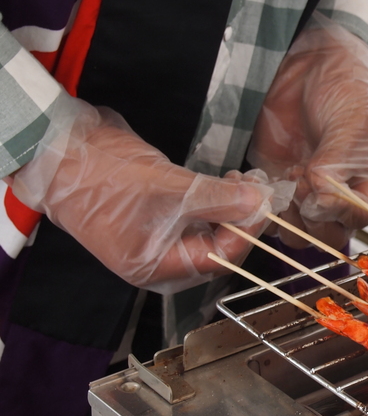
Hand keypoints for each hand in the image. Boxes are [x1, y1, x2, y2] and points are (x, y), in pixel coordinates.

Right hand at [11, 99, 292, 292]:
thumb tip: (259, 203)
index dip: (246, 231)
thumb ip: (218, 199)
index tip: (265, 203)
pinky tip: (224, 181)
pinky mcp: (150, 215)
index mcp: (155, 267)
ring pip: (205, 228)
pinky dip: (210, 200)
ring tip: (241, 179)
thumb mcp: (170, 188)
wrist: (53, 147)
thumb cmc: (104, 174)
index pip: (218, 259)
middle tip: (257, 188)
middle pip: (215, 247)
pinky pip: (191, 215)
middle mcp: (155, 260)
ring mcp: (151, 238)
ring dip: (228, 205)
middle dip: (240, 218)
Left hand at [248, 13, 367, 248]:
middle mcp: (339, 198)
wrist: (311, 67)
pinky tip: (252, 177)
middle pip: (327, 236)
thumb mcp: (349, 126)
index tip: (318, 186)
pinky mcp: (277, 186)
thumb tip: (321, 198)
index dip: (338, 211)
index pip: (358, 219)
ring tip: (280, 177)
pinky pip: (268, 214)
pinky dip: (255, 204)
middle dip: (308, 217)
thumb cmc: (344, 93)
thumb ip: (336, 165)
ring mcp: (307, 194)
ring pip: (296, 233)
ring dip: (282, 215)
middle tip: (297, 179)